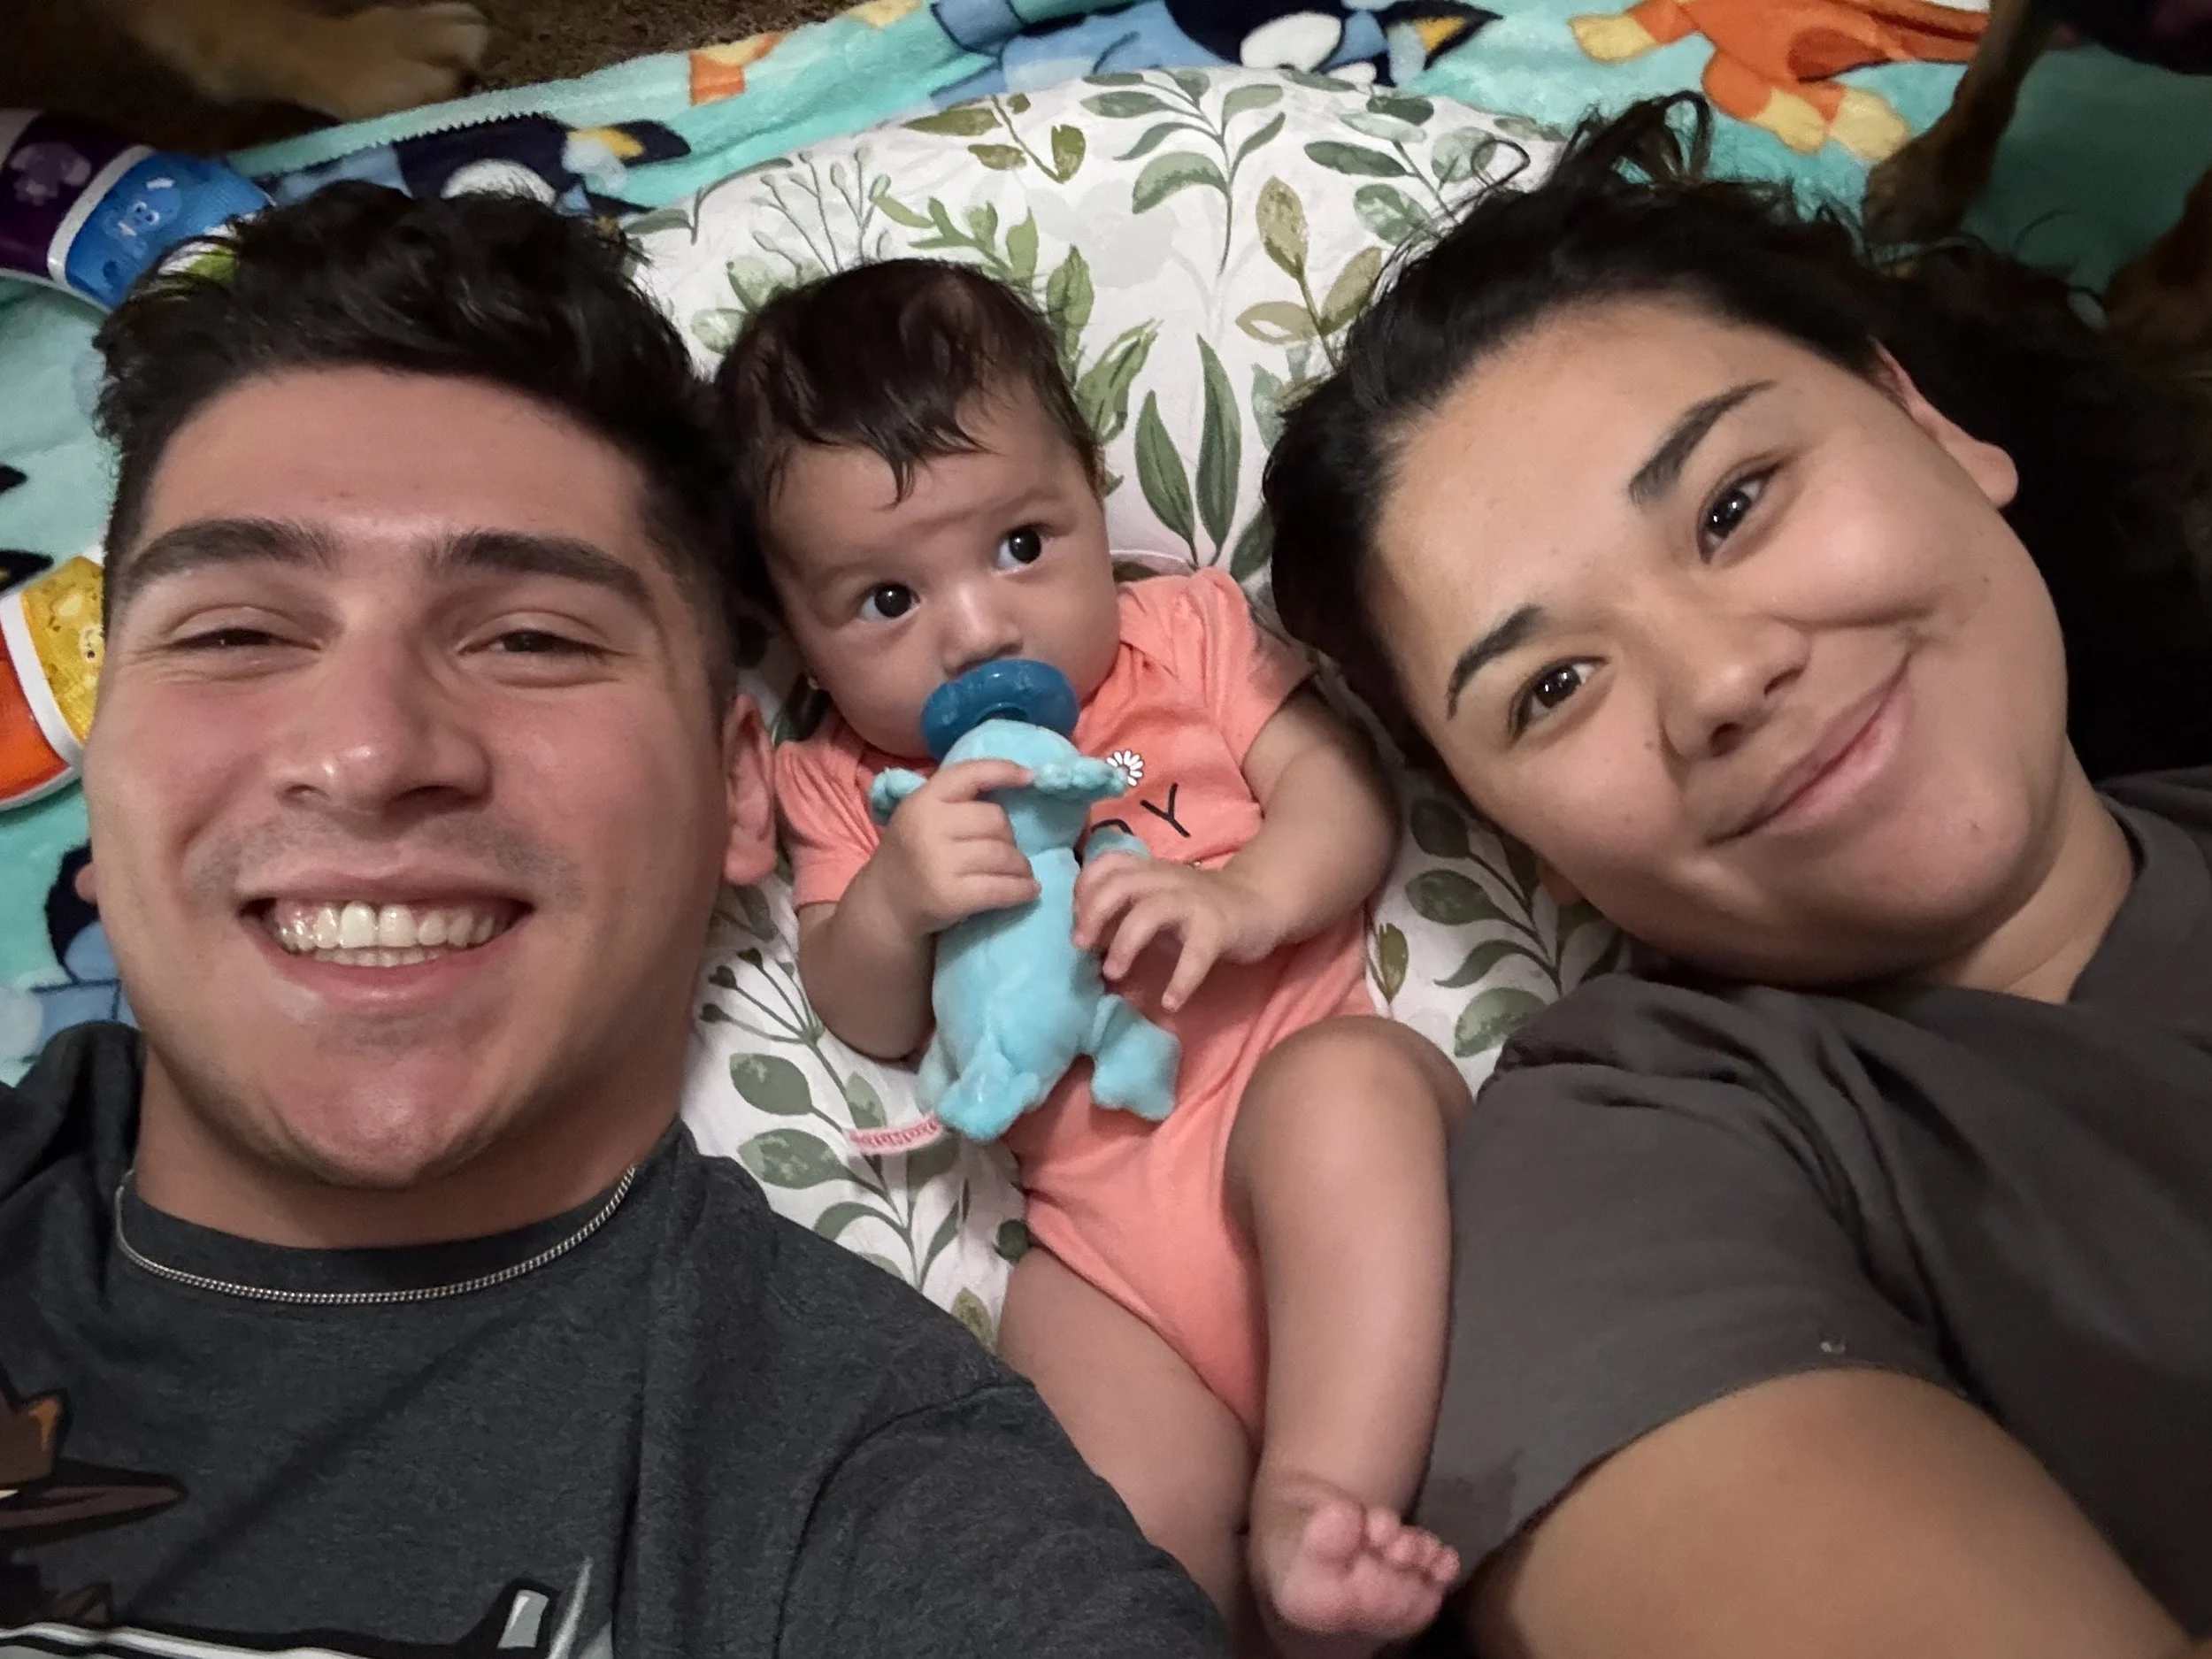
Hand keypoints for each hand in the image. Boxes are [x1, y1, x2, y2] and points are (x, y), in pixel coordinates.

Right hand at [869, 759, 1037, 936]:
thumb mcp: (921, 816)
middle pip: (996, 819)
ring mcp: (939, 862)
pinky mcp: (951, 896)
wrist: (885, 903)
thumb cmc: (913, 854)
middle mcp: (929, 827)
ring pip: (1003, 855)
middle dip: (1010, 837)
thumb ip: (955, 801)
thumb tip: (1016, 784)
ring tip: (1022, 873)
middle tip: (1008, 852)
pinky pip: (1001, 889)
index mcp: (923, 800)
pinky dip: (1022, 889)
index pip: (969, 774)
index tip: (1030, 777)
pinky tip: (1030, 890)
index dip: (1003, 771)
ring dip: (1021, 866)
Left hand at [1072, 855, 1282, 1011]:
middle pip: (1120, 883)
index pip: (1107, 864)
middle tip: (1079, 948)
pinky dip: (1181, 979)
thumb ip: (1121, 915)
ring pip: (1151, 911)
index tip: (1074, 920)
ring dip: (1125, 943)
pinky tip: (1170, 1002)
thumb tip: (1083, 939)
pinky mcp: (1219, 927)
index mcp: (1149, 872)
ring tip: (1113, 974)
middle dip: (1092, 913)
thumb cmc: (1198, 909)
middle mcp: (1167, 879)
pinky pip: (1196, 953)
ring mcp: (1194, 901)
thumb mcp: (1155, 905)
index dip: (1083, 888)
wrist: (1261, 904)